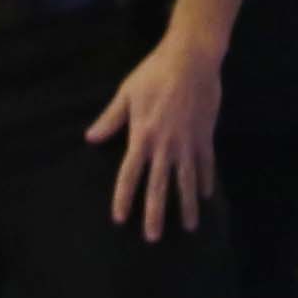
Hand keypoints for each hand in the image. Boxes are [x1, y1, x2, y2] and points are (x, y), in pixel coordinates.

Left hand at [88, 29, 224, 235]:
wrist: (191, 59)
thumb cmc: (154, 73)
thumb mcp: (127, 94)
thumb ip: (110, 119)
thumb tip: (91, 138)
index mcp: (142, 136)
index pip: (130, 175)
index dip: (124, 198)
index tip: (120, 218)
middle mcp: (165, 145)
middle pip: (158, 186)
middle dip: (155, 213)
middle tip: (152, 237)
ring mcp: (187, 142)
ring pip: (186, 181)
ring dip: (186, 205)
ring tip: (188, 227)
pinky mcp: (205, 136)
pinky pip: (206, 164)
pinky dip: (205, 180)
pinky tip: (205, 196)